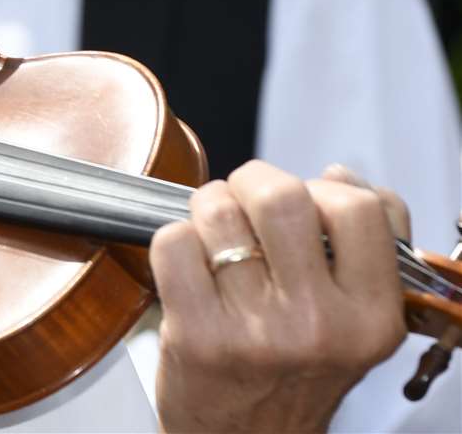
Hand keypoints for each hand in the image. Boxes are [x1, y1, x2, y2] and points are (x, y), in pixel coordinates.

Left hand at [150, 160, 407, 432]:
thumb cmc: (296, 370)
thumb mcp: (356, 317)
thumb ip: (365, 243)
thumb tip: (338, 174)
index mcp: (371, 316)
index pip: (358, 207)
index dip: (321, 188)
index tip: (304, 204)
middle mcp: (320, 326)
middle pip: (280, 197)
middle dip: (251, 183)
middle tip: (244, 203)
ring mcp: (257, 332)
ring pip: (218, 212)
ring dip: (208, 209)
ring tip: (214, 236)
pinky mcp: (197, 336)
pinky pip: (173, 242)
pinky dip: (173, 241)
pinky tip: (188, 266)